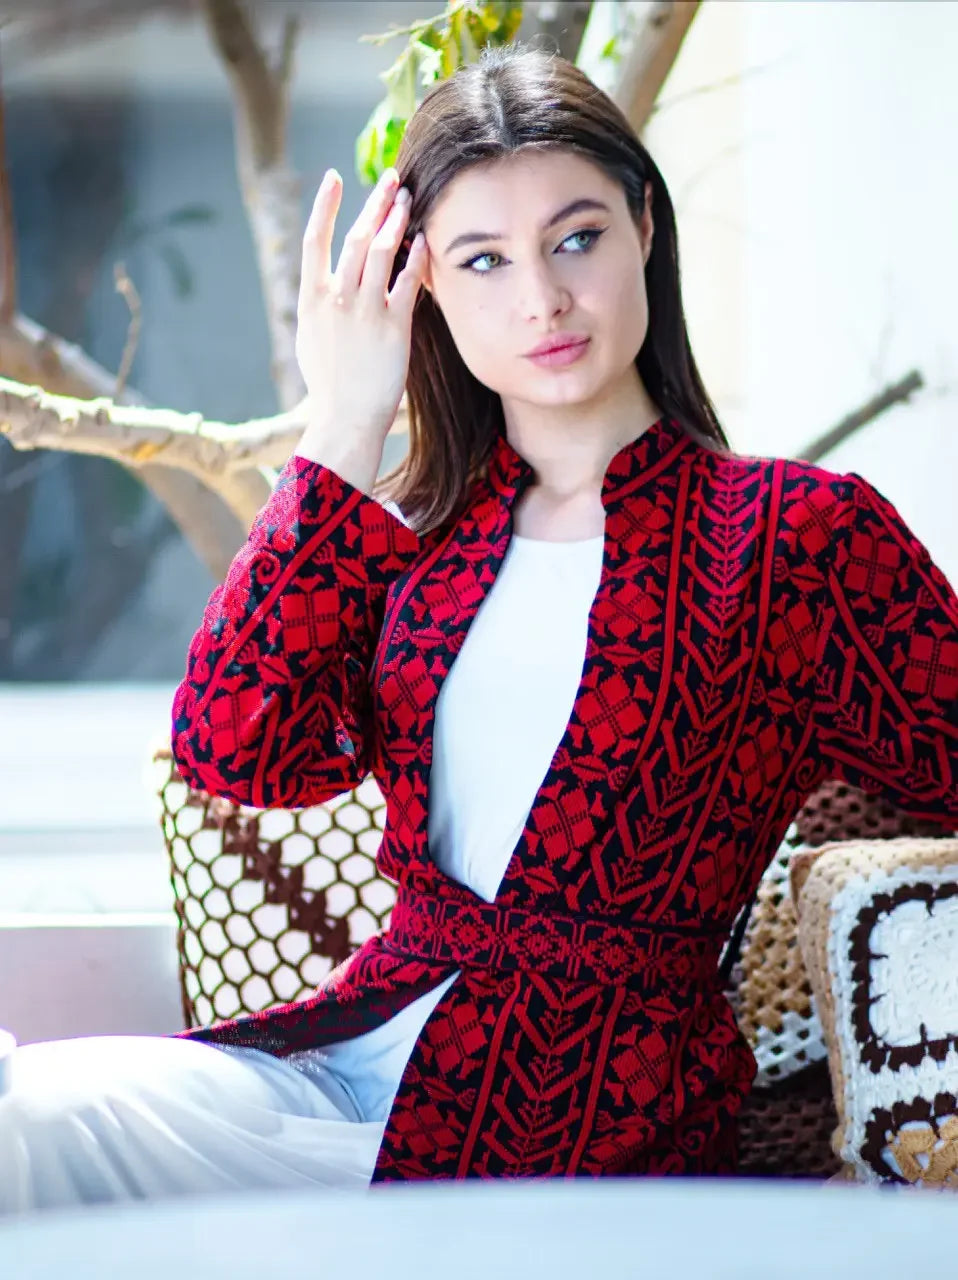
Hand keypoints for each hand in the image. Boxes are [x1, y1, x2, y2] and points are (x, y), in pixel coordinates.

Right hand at [295, 166, 427, 456]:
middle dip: (374, 203)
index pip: (315, 239)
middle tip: (391, 180)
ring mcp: (365, 311)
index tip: (334, 178)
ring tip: (408, 200)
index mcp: (312, 299)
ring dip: (396, 221)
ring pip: (381, 252)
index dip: (325, 206)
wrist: (345, 418)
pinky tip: (424, 241)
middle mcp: (337, 298)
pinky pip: (407, 282)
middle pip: (356, 237)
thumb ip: (320, 306)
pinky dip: (415, 258)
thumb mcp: (312, 340)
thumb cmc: (330, 385)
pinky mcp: (393, 327)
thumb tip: (324, 285)